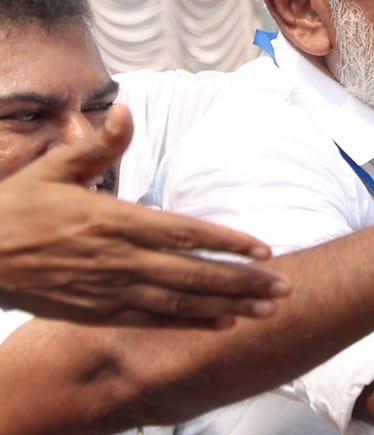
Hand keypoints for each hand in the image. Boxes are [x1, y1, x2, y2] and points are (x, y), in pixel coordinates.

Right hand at [0, 107, 288, 325]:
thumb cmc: (14, 208)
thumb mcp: (54, 170)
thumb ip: (98, 146)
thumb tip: (126, 110)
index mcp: (113, 221)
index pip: (184, 233)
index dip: (228, 243)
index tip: (264, 249)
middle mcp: (119, 260)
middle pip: (195, 274)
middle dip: (244, 281)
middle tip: (285, 287)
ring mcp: (110, 291)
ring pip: (182, 302)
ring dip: (228, 306)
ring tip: (267, 309)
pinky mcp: (98, 313)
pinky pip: (154, 321)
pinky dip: (191, 324)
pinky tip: (223, 324)